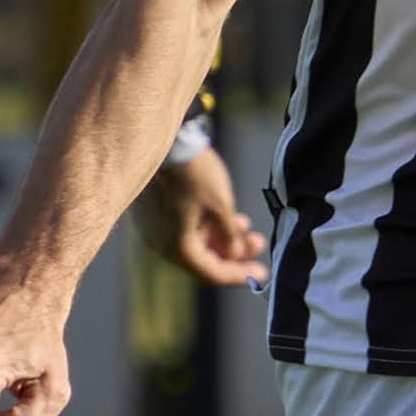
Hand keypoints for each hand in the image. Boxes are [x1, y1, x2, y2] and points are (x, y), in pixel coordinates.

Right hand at [136, 148, 269, 289]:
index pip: (211, 273)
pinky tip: (225, 214)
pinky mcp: (153, 212)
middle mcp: (161, 243)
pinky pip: (182, 228)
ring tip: (245, 224)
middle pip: (202, 259)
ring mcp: (155, 227)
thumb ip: (230, 236)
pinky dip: (205, 226)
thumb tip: (234, 254)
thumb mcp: (220, 205)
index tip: (262, 272)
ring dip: (222, 237)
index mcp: (176, 247)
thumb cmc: (193, 173)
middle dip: (234, 253)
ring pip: (194, 242)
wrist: (164, 140)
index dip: (240, 275)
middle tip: (258, 243)